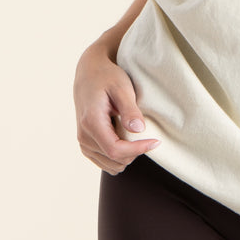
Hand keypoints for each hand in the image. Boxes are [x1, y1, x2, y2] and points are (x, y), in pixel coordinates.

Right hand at [73, 40, 160, 173]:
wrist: (89, 73)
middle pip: (115, 160)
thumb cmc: (107, 77)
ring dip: (128, 155)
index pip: (115, 150)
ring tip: (134, 134)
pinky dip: (120, 156)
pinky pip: (106, 163)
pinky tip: (125, 139)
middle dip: (135, 151)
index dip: (138, 150)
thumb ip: (129, 109)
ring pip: (112, 165)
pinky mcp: (86, 146)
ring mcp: (83, 143)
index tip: (156, 141)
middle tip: (146, 134)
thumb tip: (139, 129)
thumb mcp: (121, 87)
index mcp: (91, 122)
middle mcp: (83, 136)